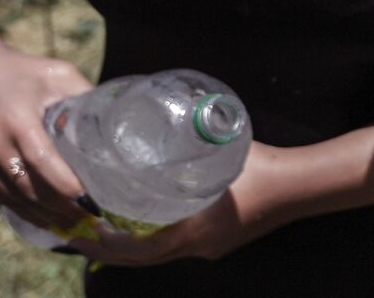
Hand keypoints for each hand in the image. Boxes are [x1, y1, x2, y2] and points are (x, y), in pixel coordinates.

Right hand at [0, 50, 93, 233]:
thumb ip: (83, 96)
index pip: (42, 161)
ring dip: (46, 215)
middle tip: (91, 216)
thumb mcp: (57, 74)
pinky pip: (2, 198)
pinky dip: (27, 210)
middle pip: (30, 187)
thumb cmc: (24, 72)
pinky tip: (49, 217)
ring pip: (16, 198)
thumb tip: (114, 122)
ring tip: (76, 223)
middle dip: (62, 206)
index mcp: (16, 119)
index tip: (91, 199)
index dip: (66, 185)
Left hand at [68, 142, 295, 265]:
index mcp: (195, 231)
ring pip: (157, 255)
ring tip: (97, 228)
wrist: (300, 186)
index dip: (105, 244)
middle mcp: (199, 248)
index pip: (140, 250)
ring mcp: (210, 248)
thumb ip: (192, 136)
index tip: (79, 230)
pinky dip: (151, 239)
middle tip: (74, 233)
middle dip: (105, 249)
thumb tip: (160, 114)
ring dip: (127, 246)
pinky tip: (140, 223)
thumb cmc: (263, 168)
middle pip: (142, 259)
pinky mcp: (218, 242)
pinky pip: (175, 246)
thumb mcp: (221, 150)